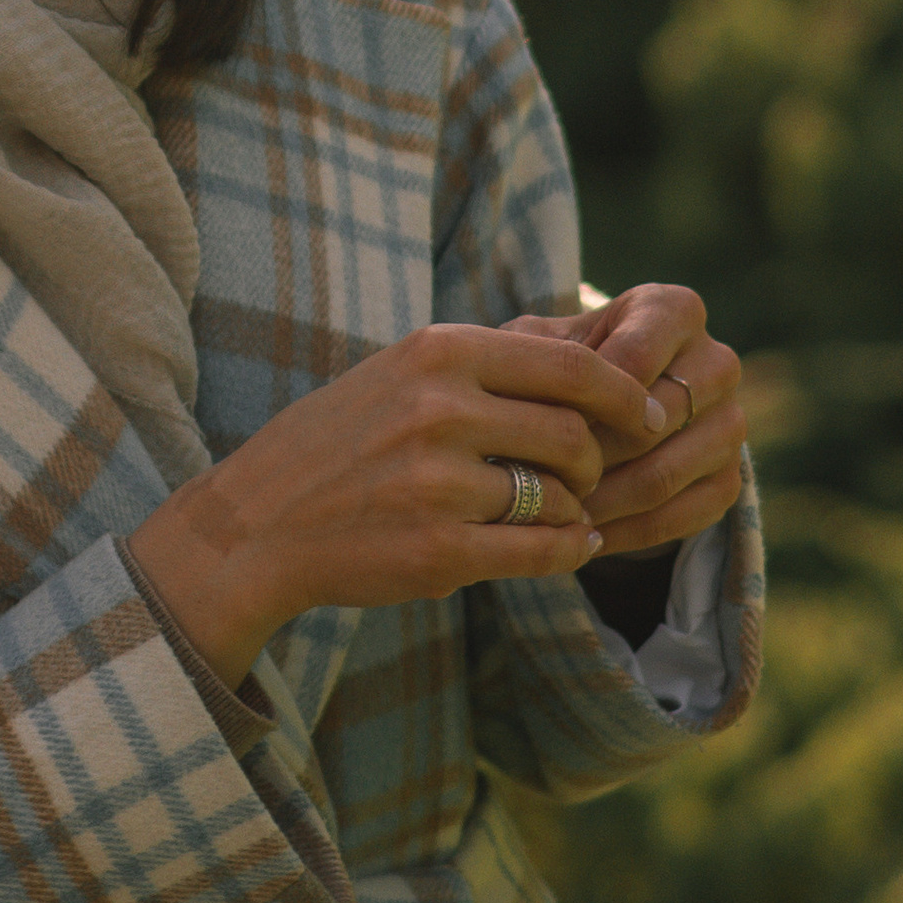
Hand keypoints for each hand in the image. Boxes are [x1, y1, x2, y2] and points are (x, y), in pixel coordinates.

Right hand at [127, 319, 670, 688]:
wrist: (255, 524)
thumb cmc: (339, 443)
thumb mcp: (401, 373)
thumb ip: (486, 363)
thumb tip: (589, 355)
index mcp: (438, 351)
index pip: (571, 364)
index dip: (625, 393)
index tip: (646, 413)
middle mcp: (441, 410)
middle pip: (573, 432)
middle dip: (595, 459)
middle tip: (588, 474)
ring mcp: (439, 484)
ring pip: (561, 494)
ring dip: (577, 507)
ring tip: (564, 511)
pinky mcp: (440, 550)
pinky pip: (541, 550)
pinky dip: (568, 550)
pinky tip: (568, 545)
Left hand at [500, 283, 744, 566]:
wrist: (613, 411)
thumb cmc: (568, 365)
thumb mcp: (546, 344)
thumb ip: (533, 354)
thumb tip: (521, 398)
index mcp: (674, 311)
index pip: (635, 356)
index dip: (585, 399)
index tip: (539, 427)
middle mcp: (717, 362)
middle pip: (654, 419)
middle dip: (590, 456)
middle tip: (540, 480)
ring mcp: (731, 424)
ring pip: (665, 474)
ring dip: (603, 502)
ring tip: (552, 514)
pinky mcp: (731, 479)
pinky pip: (681, 518)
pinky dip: (626, 534)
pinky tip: (582, 536)